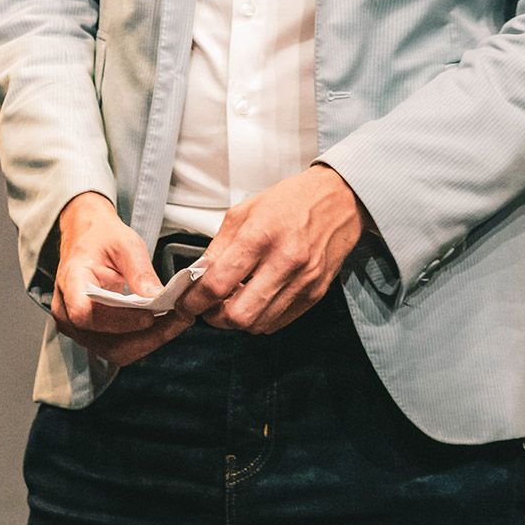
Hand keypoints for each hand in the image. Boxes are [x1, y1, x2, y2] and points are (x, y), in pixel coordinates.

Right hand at [49, 192, 193, 366]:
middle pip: (103, 341)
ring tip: (173, 323)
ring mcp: (74, 325)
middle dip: (145, 337)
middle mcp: (66, 308)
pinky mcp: (88, 333)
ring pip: (112, 350)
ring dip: (147, 342)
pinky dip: (141, 341)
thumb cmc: (102, 237)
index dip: (119, 321)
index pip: (85, 313)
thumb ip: (140, 271)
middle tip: (178, 320)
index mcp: (71, 280)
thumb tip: (158, 298)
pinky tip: (160, 327)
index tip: (150, 316)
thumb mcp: (125, 244)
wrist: (86, 236)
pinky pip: (115, 347)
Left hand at [178, 165, 366, 334]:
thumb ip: (218, 247)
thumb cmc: (289, 201)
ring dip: (238, 319)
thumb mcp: (242, 212)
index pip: (217, 283)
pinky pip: (280, 322)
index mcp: (259, 237)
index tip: (186, 302)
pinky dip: (261, 318)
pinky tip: (255, 300)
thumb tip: (197, 275)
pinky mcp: (316, 293)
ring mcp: (303, 281)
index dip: (195, 300)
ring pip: (259, 324)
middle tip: (208, 307)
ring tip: (232, 301)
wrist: (338, 200)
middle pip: (239, 314)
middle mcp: (284, 262)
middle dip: (215, 317)